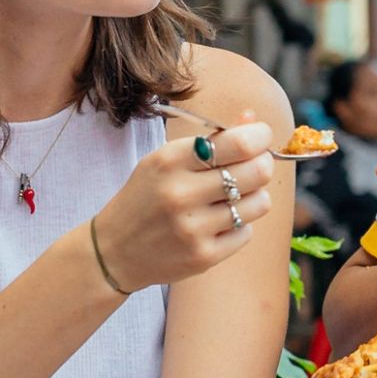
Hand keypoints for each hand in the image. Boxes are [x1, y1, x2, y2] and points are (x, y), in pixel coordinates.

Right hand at [90, 119, 275, 291]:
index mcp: (170, 161)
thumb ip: (212, 139)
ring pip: (259, 203)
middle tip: (254, 165)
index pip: (238, 143)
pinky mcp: (203, 257)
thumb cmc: (146, 197)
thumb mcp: (167, 159)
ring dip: (254, 196)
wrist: (114, 251)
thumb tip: (253, 120)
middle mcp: (181, 194)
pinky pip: (246, 232)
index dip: (260, 137)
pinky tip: (217, 223)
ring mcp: (193, 228)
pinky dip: (239, 225)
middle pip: (257, 172)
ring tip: (233, 197)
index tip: (260, 137)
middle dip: (262, 164)